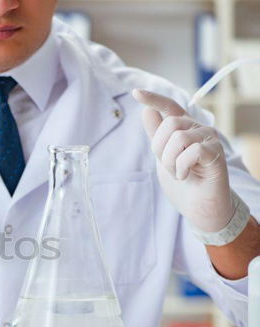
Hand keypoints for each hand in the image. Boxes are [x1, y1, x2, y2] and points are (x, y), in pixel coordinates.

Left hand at [132, 89, 233, 233]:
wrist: (198, 207)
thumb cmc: (183, 183)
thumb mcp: (163, 157)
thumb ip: (156, 135)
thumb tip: (147, 111)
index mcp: (184, 129)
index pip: (170, 107)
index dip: (154, 99)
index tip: (137, 93)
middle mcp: (198, 129)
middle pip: (169, 125)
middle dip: (160, 149)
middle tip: (169, 166)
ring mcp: (209, 139)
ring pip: (179, 138)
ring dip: (171, 162)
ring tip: (178, 173)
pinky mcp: (216, 153)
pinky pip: (191, 151)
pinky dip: (181, 167)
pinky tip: (186, 176)